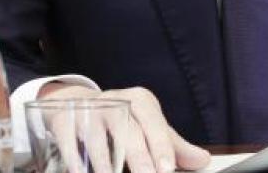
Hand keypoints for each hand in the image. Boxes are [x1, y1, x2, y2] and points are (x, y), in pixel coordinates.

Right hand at [39, 82, 210, 172]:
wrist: (77, 102)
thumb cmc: (121, 118)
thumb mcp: (147, 126)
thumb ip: (172, 145)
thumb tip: (202, 160)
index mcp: (139, 101)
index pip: (153, 122)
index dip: (161, 145)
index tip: (166, 168)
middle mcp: (114, 102)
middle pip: (127, 131)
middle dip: (138, 157)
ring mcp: (87, 111)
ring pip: (96, 139)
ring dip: (105, 164)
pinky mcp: (65, 120)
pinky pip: (68, 144)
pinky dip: (76, 163)